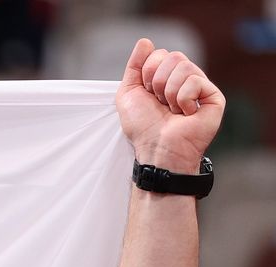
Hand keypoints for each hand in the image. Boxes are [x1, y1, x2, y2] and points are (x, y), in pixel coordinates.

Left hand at [115, 38, 224, 172]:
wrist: (156, 148)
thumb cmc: (143, 127)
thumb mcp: (128, 93)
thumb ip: (134, 67)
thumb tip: (145, 42)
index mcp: (167, 77)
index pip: (159, 54)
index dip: (147, 74)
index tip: (147, 95)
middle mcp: (185, 80)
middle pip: (172, 56)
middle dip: (157, 81)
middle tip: (160, 103)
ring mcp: (201, 87)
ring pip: (184, 65)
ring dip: (169, 92)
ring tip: (172, 110)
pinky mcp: (214, 97)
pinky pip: (195, 80)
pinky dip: (183, 99)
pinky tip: (185, 114)